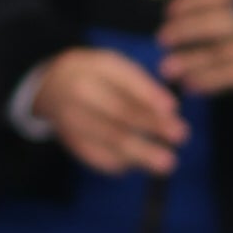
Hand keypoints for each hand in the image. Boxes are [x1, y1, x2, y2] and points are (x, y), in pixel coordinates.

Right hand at [30, 45, 185, 175]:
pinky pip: (97, 156)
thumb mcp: (116, 67)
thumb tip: (170, 109)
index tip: (173, 108)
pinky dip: (119, 163)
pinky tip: (137, 165)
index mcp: (95, 71)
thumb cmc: (98, 75)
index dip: (149, 96)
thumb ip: (142, 84)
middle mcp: (81, 96)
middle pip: (119, 113)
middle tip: (180, 136)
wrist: (52, 85)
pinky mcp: (71, 141)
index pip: (126, 84)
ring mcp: (72, 120)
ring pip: (109, 139)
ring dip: (141, 154)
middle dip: (152, 126)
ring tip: (166, 164)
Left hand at [157, 0, 232, 96]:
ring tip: (168, 68)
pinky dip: (209, 82)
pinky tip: (192, 85)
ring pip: (219, 55)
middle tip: (161, 39)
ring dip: (189, 63)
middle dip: (183, 33)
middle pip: (212, 26)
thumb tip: (183, 7)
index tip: (169, 12)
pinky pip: (232, 78)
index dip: (187, 4)